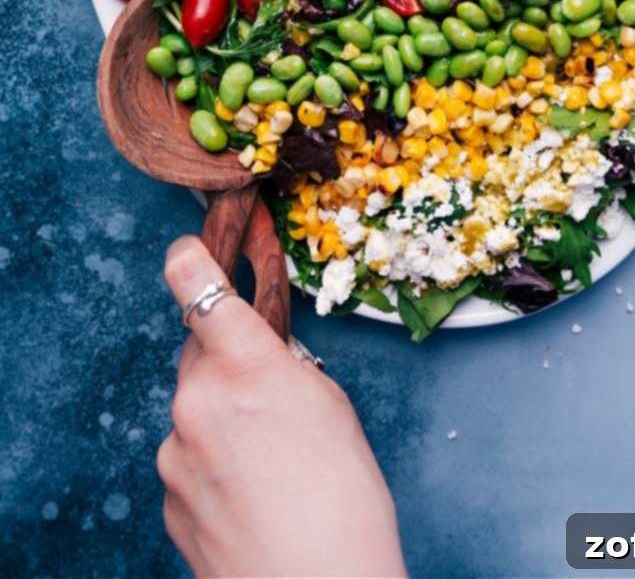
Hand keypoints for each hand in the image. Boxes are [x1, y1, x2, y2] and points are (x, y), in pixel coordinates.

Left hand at [157, 236, 405, 578]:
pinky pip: (187, 461)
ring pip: (194, 412)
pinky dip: (212, 467)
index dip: (190, 261)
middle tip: (268, 396)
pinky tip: (252, 496)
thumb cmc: (344, 504)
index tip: (189, 252)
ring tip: (271, 465)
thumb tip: (265, 358)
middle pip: (199, 356)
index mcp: (243, 364)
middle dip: (226, 363)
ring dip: (221, 420)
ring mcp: (174, 453)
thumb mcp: (331, 407)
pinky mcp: (168, 499)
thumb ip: (287, 367)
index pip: (195, 285)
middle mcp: (196, 400)